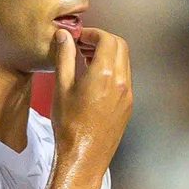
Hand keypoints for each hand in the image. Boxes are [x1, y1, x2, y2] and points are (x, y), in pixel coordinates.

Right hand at [50, 27, 131, 173]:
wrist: (84, 155)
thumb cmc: (69, 125)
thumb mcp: (61, 87)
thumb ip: (64, 57)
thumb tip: (64, 35)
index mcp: (105, 74)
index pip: (107, 39)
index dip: (93, 33)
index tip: (79, 36)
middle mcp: (122, 81)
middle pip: (120, 46)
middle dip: (102, 40)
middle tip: (82, 45)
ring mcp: (128, 94)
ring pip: (124, 61)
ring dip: (108, 54)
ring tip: (86, 60)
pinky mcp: (128, 105)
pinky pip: (125, 77)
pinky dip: (113, 69)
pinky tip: (95, 77)